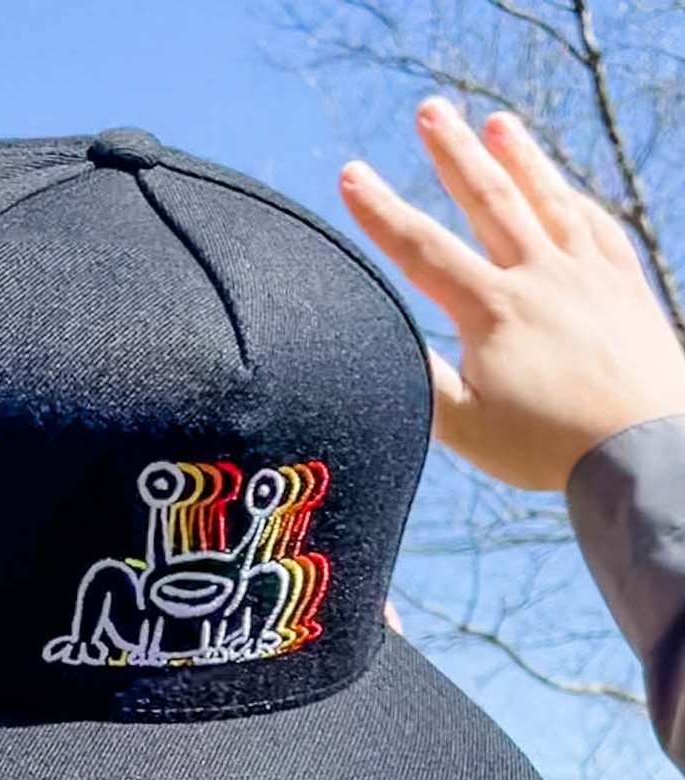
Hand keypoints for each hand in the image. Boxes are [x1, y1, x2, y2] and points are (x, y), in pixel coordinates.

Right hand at [340, 97, 684, 490]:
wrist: (646, 450)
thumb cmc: (547, 447)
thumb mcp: (464, 427)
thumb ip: (419, 380)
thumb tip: (379, 342)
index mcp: (492, 311)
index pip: (423, 250)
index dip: (382, 211)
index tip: (352, 173)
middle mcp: (540, 278)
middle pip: (489, 201)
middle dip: (454, 153)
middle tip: (431, 111)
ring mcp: (588, 276)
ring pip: (547, 201)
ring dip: (520, 158)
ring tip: (498, 123)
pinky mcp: (624, 287)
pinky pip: (597, 228)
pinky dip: (574, 202)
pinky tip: (563, 188)